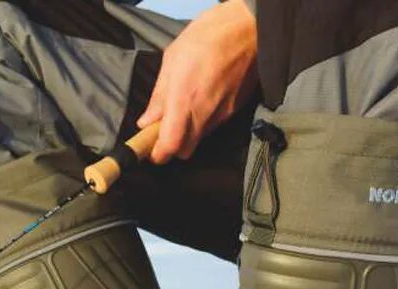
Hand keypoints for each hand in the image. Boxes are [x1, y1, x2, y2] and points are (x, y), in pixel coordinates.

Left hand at [138, 0, 257, 164]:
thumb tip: (147, 121)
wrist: (250, 26)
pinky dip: (204, 120)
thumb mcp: (173, 59)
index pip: (170, 146)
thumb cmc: (208, 35)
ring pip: (199, 139)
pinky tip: (204, 99)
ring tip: (187, 107)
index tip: (151, 147)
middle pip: (185, 151)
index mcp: (184, 100)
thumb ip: (159, 96)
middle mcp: (204, 114)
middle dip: (173, 145)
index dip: (158, 154)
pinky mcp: (235, 111)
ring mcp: (222, 115)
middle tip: (166, 128)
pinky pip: (213, 126)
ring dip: (189, 132)